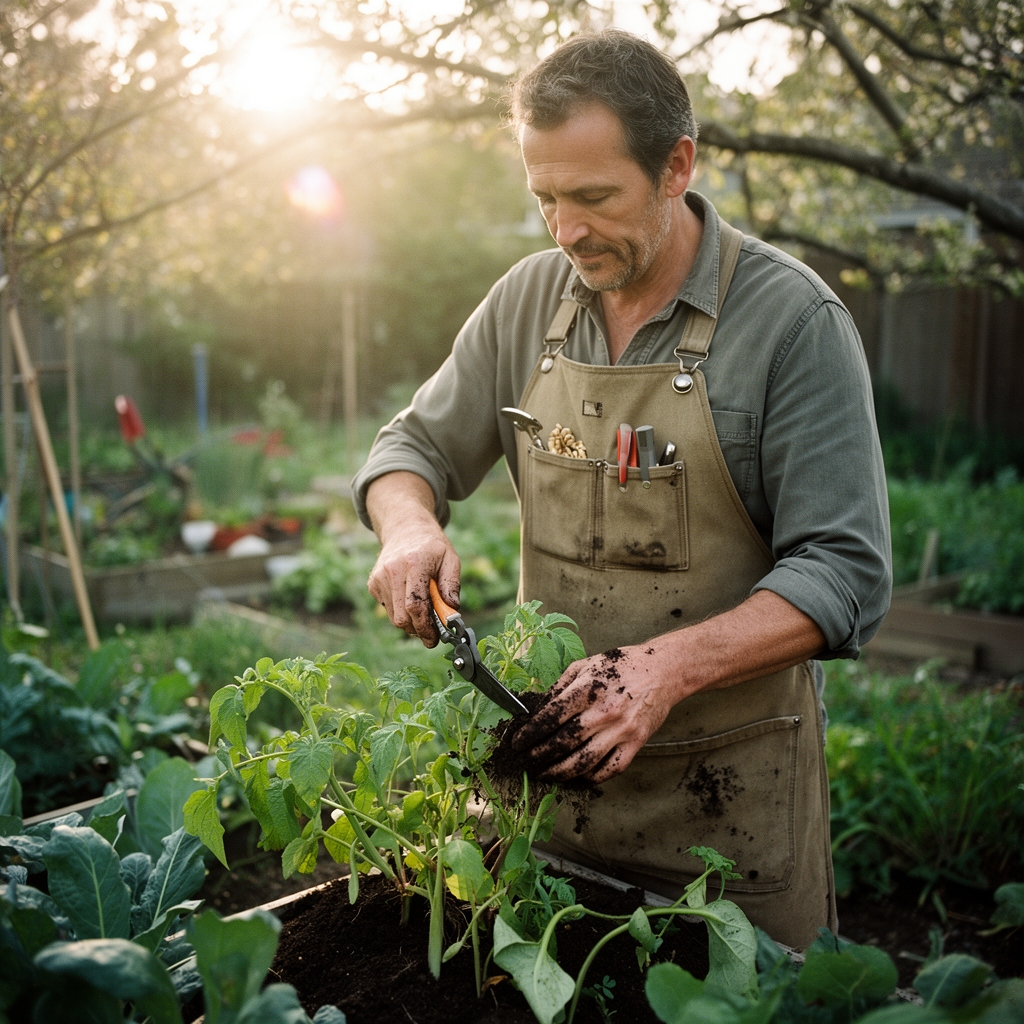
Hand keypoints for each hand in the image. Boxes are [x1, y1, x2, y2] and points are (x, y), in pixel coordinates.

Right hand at [366, 522, 460, 647]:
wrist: (405, 529)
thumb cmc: (432, 547)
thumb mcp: (451, 559)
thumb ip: (452, 586)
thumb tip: (451, 612)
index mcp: (414, 563)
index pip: (415, 605)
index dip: (425, 627)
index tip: (435, 639)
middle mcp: (392, 571)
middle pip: (402, 617)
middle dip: (418, 630)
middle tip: (432, 633)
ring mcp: (379, 578)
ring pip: (394, 617)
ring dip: (410, 622)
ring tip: (424, 611)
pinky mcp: (373, 584)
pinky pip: (388, 609)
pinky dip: (401, 611)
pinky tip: (409, 597)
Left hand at [511, 645, 678, 782]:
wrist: (662, 671)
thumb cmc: (621, 666)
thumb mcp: (585, 665)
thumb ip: (559, 687)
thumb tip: (536, 709)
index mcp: (588, 689)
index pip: (550, 717)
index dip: (530, 733)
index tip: (517, 742)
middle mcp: (604, 712)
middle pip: (563, 742)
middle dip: (539, 755)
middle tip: (526, 761)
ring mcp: (621, 730)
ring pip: (584, 762)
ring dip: (559, 772)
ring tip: (545, 774)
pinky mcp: (636, 743)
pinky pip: (610, 769)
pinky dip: (591, 778)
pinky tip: (577, 777)